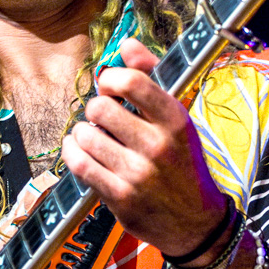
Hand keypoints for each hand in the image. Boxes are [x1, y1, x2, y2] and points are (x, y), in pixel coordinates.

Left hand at [59, 36, 227, 258]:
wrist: (196, 223)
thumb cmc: (183, 164)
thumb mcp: (178, 119)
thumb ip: (152, 78)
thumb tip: (126, 44)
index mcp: (176, 120)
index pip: (132, 81)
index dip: (110, 78)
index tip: (109, 86)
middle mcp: (158, 146)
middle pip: (100, 107)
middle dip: (95, 108)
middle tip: (102, 117)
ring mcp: (138, 174)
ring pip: (85, 135)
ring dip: (82, 133)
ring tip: (92, 137)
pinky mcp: (120, 198)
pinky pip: (79, 164)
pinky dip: (72, 152)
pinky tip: (77, 149)